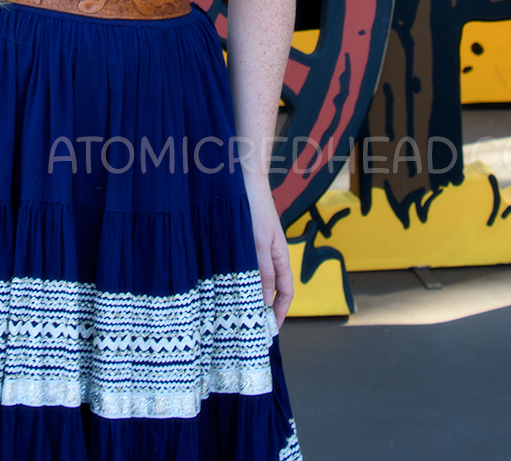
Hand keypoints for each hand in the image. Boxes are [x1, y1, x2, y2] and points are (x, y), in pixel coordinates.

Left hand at [243, 170, 293, 327]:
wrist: (242, 177)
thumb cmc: (253, 207)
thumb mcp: (258, 244)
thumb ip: (263, 272)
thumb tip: (266, 302)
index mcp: (280, 256)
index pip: (287, 291)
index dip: (280, 311)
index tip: (270, 331)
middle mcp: (270, 253)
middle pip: (271, 287)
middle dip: (263, 307)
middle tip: (248, 327)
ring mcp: (257, 246)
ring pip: (255, 277)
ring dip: (248, 294)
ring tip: (232, 312)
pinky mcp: (243, 240)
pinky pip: (243, 266)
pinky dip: (238, 278)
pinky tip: (223, 284)